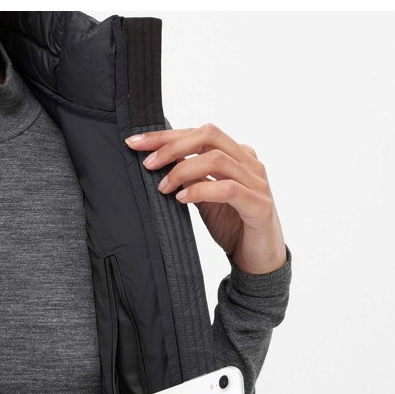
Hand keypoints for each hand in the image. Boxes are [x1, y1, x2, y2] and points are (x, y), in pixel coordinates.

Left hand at [125, 125, 286, 274]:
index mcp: (237, 155)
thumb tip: (157, 162)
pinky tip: (182, 199)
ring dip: (183, 170)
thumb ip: (189, 177)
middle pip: (209, 135)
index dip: (166, 136)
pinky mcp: (259, 205)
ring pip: (217, 159)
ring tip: (163, 187)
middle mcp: (250, 163)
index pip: (200, 133)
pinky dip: (201, 190)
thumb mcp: (205, 197)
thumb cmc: (232, 225)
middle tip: (148, 164)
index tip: (135, 143)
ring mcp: (257, 183)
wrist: (259, 260)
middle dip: (172, 146)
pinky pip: (228, 189)